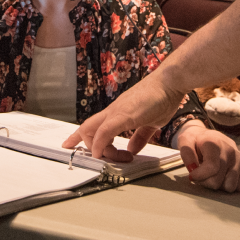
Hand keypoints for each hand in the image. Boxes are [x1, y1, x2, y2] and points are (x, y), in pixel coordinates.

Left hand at [63, 76, 185, 159]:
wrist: (170, 81)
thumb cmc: (163, 98)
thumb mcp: (151, 123)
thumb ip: (141, 136)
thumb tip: (133, 148)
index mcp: (118, 112)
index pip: (93, 125)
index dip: (78, 135)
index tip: (68, 144)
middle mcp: (113, 111)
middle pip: (86, 128)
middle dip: (85, 146)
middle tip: (101, 159)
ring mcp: (117, 111)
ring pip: (92, 130)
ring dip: (98, 149)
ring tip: (114, 158)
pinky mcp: (125, 114)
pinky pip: (106, 131)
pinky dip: (101, 144)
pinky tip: (102, 153)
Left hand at [176, 124, 239, 192]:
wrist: (210, 136)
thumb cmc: (196, 142)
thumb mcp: (185, 141)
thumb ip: (186, 153)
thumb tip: (193, 168)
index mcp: (214, 143)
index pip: (212, 167)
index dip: (200, 176)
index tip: (192, 176)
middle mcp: (230, 150)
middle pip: (217, 181)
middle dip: (206, 182)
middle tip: (202, 175)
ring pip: (230, 186)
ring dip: (219, 184)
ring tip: (214, 174)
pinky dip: (232, 184)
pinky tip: (225, 175)